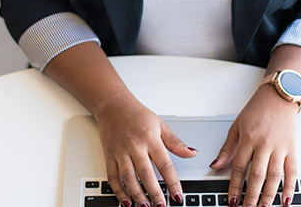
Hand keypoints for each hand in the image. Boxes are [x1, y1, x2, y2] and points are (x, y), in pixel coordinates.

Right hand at [94, 88, 197, 206]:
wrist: (113, 104)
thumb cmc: (137, 114)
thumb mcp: (160, 124)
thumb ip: (175, 142)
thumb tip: (192, 153)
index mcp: (150, 137)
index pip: (165, 164)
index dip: (172, 182)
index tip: (178, 195)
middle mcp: (135, 145)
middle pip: (146, 174)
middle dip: (155, 193)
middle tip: (162, 206)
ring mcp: (120, 151)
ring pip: (129, 178)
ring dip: (137, 195)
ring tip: (146, 206)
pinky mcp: (109, 155)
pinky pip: (113, 176)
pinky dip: (119, 191)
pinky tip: (126, 201)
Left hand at [210, 84, 298, 206]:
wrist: (278, 97)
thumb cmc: (257, 110)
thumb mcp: (237, 126)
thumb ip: (227, 148)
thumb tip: (215, 165)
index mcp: (248, 138)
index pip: (239, 167)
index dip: (235, 186)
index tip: (232, 200)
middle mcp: (264, 143)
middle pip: (257, 175)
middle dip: (252, 196)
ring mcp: (280, 147)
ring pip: (274, 176)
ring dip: (269, 195)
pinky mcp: (292, 148)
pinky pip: (292, 171)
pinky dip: (290, 187)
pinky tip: (286, 200)